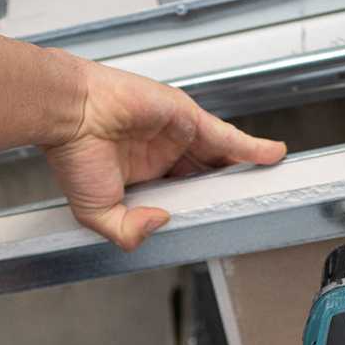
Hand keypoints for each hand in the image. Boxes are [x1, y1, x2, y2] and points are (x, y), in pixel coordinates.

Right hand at [43, 56, 285, 250]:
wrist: (71, 114)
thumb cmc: (74, 155)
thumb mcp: (97, 213)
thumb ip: (128, 230)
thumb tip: (162, 222)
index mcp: (143, 179)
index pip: (183, 197)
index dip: (200, 208)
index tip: (217, 222)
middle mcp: (163, 157)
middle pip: (208, 176)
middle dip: (229, 189)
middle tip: (252, 204)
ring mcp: (177, 136)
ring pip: (221, 157)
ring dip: (245, 171)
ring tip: (270, 184)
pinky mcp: (187, 118)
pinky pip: (227, 137)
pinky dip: (251, 147)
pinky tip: (273, 156)